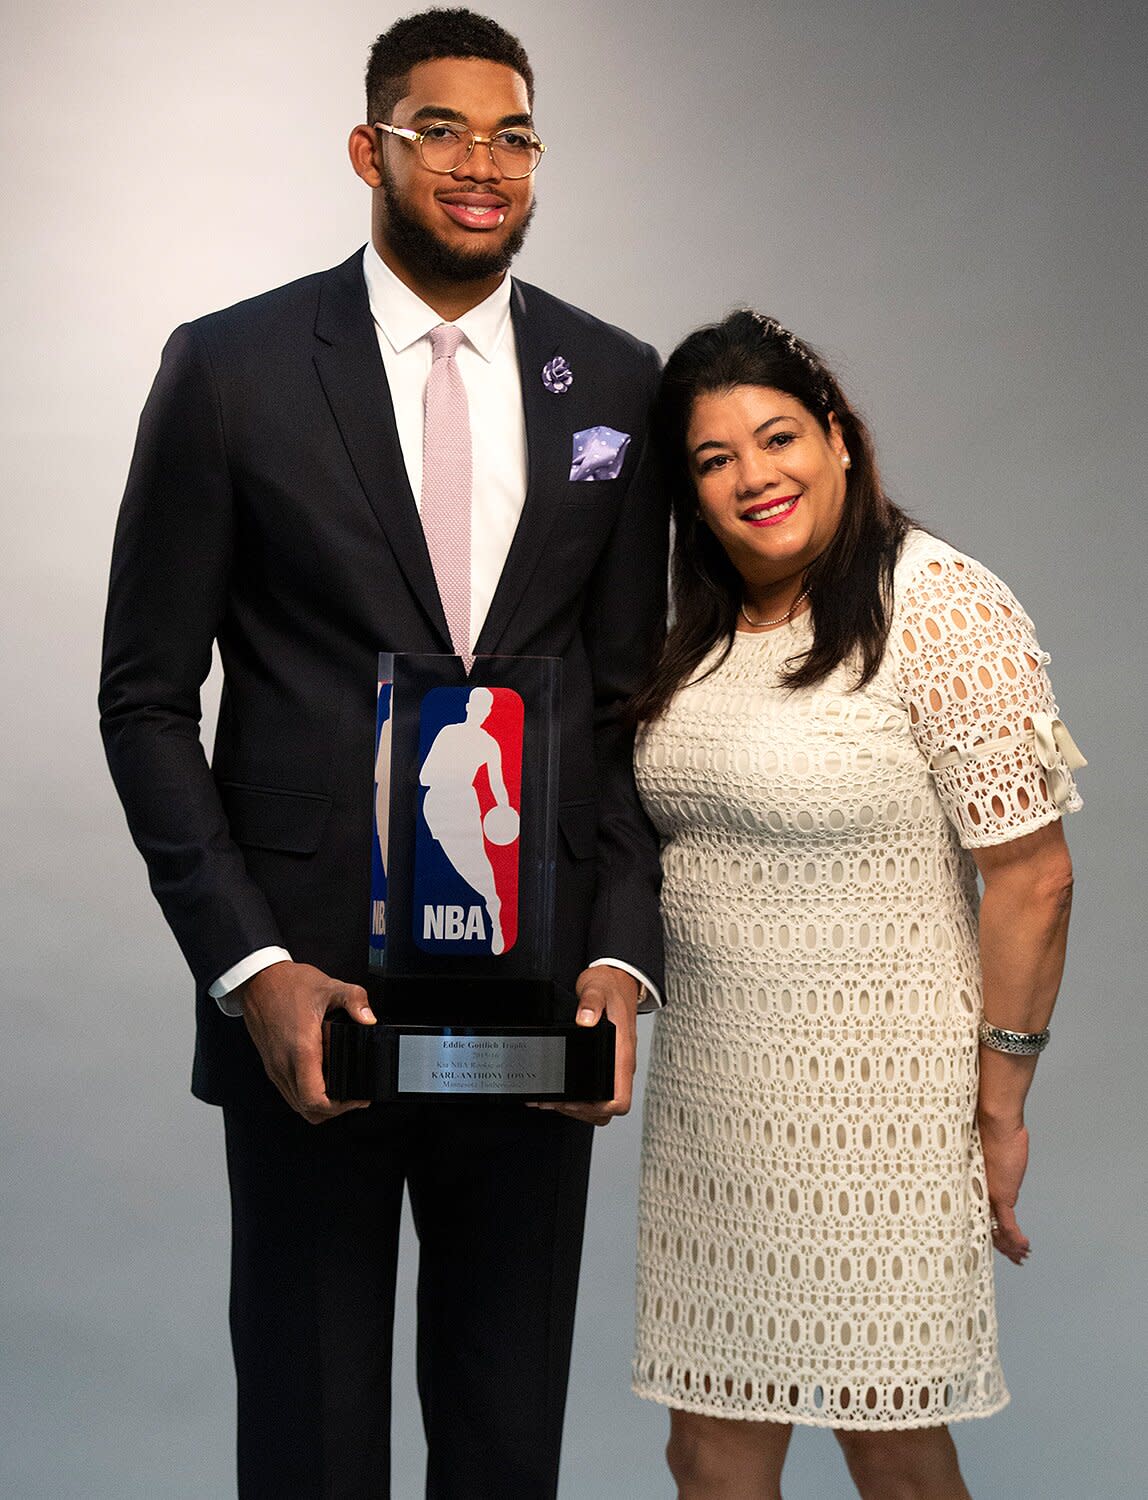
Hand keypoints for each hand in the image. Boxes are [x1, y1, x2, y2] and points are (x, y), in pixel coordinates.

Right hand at [241, 960, 374, 1123]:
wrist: (258, 981)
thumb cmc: (288, 985)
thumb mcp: (329, 986)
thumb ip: (354, 999)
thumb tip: (369, 1018)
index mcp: (300, 1050)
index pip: (315, 1099)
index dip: (340, 1106)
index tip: (357, 1097)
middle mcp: (283, 1064)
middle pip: (308, 1110)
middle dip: (334, 1110)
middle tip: (353, 1096)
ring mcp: (275, 1067)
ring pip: (297, 1105)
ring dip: (320, 1104)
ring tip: (341, 1090)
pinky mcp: (272, 1065)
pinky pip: (290, 1092)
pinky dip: (307, 1094)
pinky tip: (322, 1078)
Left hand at [533, 966, 639, 1126]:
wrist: (618, 980)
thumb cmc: (611, 988)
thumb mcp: (597, 989)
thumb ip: (591, 1002)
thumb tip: (585, 1019)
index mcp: (622, 1054)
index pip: (620, 1099)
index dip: (599, 1108)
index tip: (577, 1100)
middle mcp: (619, 1066)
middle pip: (606, 1110)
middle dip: (579, 1111)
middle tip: (555, 1101)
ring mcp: (612, 1067)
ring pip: (600, 1106)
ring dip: (576, 1109)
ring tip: (552, 1101)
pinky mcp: (603, 1064)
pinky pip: (594, 1092)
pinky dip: (576, 1098)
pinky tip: (559, 1091)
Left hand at [978, 1113, 1030, 1264]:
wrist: (995, 1121)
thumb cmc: (992, 1128)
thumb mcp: (993, 1149)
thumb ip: (994, 1161)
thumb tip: (999, 1153)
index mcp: (976, 1181)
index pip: (981, 1211)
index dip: (989, 1227)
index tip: (995, 1237)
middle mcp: (980, 1191)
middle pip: (987, 1224)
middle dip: (1000, 1243)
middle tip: (1010, 1256)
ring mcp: (990, 1195)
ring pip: (998, 1229)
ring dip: (1010, 1246)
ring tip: (1019, 1257)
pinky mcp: (1001, 1196)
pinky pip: (1008, 1226)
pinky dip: (1016, 1240)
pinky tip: (1024, 1248)